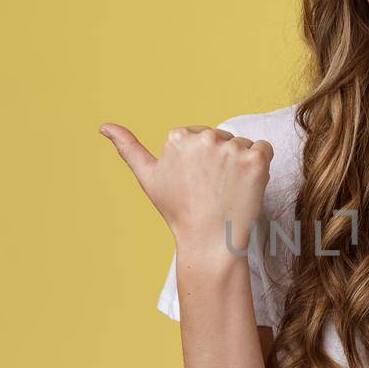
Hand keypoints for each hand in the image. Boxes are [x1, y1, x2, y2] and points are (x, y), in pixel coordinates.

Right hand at [98, 122, 273, 261]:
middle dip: (222, 161)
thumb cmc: (179, 211)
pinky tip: (247, 186)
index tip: (197, 183)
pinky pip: (265, 149)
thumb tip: (103, 126)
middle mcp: (204, 137)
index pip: (202, 137)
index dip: (203, 162)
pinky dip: (261, 167)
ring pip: (244, 146)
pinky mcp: (255, 160)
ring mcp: (231, 148)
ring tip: (229, 191)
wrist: (209, 241)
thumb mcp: (148, 178)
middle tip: (213, 190)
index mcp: (178, 136)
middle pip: (224, 139)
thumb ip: (128, 148)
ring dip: (242, 165)